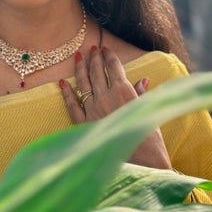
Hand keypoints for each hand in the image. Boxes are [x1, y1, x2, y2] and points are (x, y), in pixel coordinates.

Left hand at [60, 46, 171, 169]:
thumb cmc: (149, 138)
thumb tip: (143, 80)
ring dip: (81, 68)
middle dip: (95, 58)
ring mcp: (92, 109)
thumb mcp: (148, 111)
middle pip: (97, 71)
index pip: (114, 67)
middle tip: (92, 48)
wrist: (141, 162)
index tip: (106, 49)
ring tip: (79, 56)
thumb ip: (142, 93)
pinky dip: (66, 93)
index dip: (109, 56)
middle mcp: (106, 96)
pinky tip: (62, 82)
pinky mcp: (83, 123)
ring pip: (83, 83)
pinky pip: (72, 104)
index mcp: (124, 91)